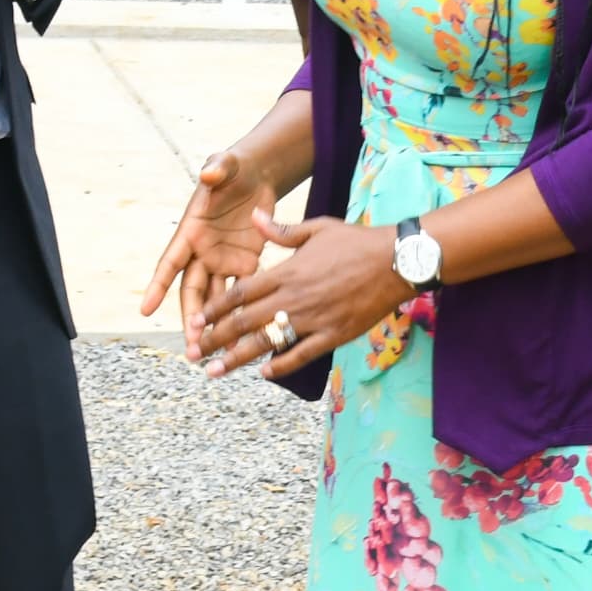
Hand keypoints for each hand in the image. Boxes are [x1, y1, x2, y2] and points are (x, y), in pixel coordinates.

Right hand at [142, 148, 282, 351]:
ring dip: (214, 326)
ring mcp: (222, 261)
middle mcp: (202, 252)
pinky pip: (241, 294)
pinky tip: (243, 337)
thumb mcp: (225, 165)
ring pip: (214, 300)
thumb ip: (218, 169)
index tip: (145, 309)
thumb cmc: (233, 169)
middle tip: (192, 347)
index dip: (157, 286)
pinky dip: (241, 314)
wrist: (256, 176)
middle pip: (192, 292)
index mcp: (191, 232)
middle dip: (191, 320)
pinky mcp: (244, 265)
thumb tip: (209, 175)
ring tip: (214, 355)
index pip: (170, 263)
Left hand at [190, 214, 405, 380]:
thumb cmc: (356, 242)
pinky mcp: (333, 335)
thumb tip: (254, 217)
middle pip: (245, 321)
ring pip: (267, 342)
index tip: (196, 320)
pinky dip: (280, 365)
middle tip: (194, 353)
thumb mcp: (317, 228)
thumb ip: (282, 231)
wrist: (397, 261)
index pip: (240, 293)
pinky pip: (301, 354)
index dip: (215, 308)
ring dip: (237, 358)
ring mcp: (313, 319)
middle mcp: (294, 298)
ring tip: (215, 371)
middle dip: (216, 338)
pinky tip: (263, 373)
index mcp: (287, 271)